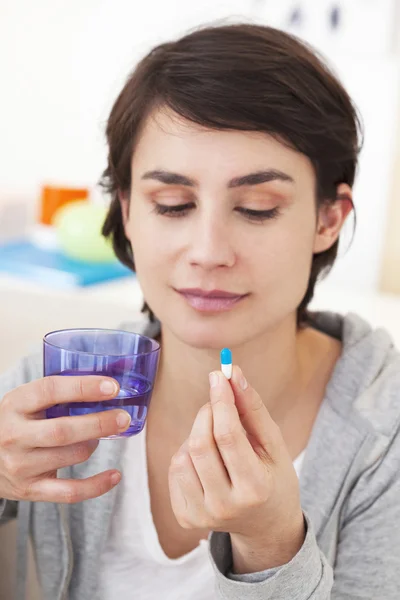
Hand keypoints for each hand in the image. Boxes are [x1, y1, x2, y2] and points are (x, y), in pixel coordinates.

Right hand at [0, 376, 130, 503]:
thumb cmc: (17, 422)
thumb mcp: (26, 401)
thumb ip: (57, 394)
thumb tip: (108, 387)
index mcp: (15, 404)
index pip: (50, 390)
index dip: (83, 387)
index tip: (112, 387)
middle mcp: (14, 435)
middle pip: (63, 430)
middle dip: (99, 423)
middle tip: (123, 418)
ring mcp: (20, 465)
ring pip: (71, 456)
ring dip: (93, 445)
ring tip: (99, 436)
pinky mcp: (30, 490)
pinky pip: (70, 492)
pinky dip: (97, 485)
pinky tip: (115, 475)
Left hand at [168, 366, 305, 572]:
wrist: (266, 526)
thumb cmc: (273, 478)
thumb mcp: (274, 444)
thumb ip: (253, 408)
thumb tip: (233, 373)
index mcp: (255, 488)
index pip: (228, 436)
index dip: (221, 402)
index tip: (218, 376)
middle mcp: (225, 506)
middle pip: (200, 445)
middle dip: (206, 413)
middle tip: (217, 403)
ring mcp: (202, 516)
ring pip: (182, 457)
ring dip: (196, 435)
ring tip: (216, 439)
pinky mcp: (185, 519)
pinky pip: (174, 471)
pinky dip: (187, 454)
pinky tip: (205, 460)